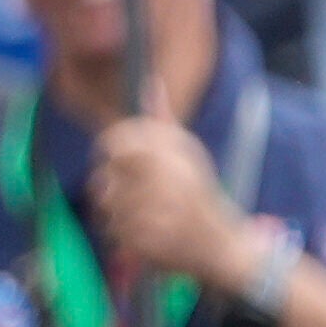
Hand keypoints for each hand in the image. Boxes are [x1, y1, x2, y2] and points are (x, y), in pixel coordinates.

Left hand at [79, 113, 251, 289]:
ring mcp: (160, 212)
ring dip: (111, 211)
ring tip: (134, 215)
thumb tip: (151, 82)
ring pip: (106, 205)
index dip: (107, 150)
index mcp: (176, 154)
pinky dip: (118, 234)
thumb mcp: (188, 153)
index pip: (118, 144)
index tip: (111, 158)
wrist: (220, 244)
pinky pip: (112, 230)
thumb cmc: (198, 194)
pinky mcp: (151, 240)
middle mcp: (169, 179)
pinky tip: (138, 234)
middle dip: (106, 184)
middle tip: (118, 191)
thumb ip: (163, 122)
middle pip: (106, 175)